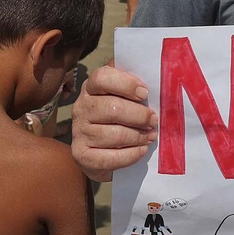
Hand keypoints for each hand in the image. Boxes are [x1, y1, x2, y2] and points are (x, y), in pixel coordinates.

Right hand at [71, 65, 157, 182]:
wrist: (99, 154)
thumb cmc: (118, 120)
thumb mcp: (123, 98)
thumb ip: (133, 87)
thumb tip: (154, 76)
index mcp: (91, 88)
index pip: (102, 78)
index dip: (126, 84)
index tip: (145, 93)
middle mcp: (81, 107)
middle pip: (112, 108)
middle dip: (139, 116)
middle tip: (153, 121)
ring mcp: (79, 132)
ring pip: (115, 134)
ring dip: (139, 137)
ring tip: (150, 136)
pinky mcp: (81, 155)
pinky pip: (111, 157)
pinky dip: (131, 155)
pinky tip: (141, 150)